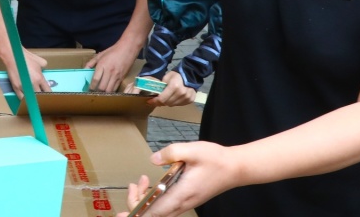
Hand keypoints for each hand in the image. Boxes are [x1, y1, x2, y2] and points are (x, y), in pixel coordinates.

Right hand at [5, 48, 50, 97]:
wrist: (13, 56)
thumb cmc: (27, 57)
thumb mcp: (40, 61)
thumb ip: (44, 67)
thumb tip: (44, 71)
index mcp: (40, 78)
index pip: (47, 90)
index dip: (49, 95)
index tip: (50, 97)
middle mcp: (32, 84)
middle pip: (39, 96)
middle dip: (42, 98)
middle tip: (43, 99)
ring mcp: (23, 87)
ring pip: (30, 98)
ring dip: (33, 100)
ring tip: (34, 101)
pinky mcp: (16, 88)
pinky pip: (21, 98)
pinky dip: (25, 100)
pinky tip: (26, 100)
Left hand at [86, 39, 140, 92]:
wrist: (128, 48)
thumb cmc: (113, 51)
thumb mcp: (100, 55)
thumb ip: (91, 63)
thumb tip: (84, 70)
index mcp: (102, 65)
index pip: (95, 79)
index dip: (91, 87)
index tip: (88, 90)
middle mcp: (109, 71)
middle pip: (102, 87)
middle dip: (97, 92)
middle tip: (93, 93)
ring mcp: (116, 76)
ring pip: (109, 90)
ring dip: (104, 93)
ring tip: (100, 94)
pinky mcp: (122, 78)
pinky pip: (116, 88)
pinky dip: (111, 91)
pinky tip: (108, 91)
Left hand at [116, 142, 231, 216]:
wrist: (235, 168)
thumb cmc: (215, 159)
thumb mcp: (193, 150)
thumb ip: (171, 152)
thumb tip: (153, 160)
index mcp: (182, 194)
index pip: (155, 212)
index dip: (138, 213)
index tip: (124, 213)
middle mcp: (182, 204)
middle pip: (154, 215)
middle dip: (137, 203)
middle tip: (135, 184)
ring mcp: (185, 203)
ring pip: (159, 212)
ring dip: (145, 200)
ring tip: (141, 181)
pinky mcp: (186, 200)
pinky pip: (165, 206)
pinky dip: (154, 198)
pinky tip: (153, 183)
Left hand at [147, 71, 196, 106]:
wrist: (190, 75)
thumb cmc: (176, 75)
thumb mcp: (166, 77)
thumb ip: (161, 86)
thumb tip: (155, 94)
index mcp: (174, 86)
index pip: (162, 99)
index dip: (155, 101)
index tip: (149, 101)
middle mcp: (181, 93)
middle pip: (167, 103)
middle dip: (160, 102)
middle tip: (156, 100)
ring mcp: (187, 97)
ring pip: (172, 105)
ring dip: (167, 103)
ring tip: (165, 98)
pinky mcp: (190, 100)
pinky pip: (178, 105)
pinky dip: (174, 102)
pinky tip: (172, 98)